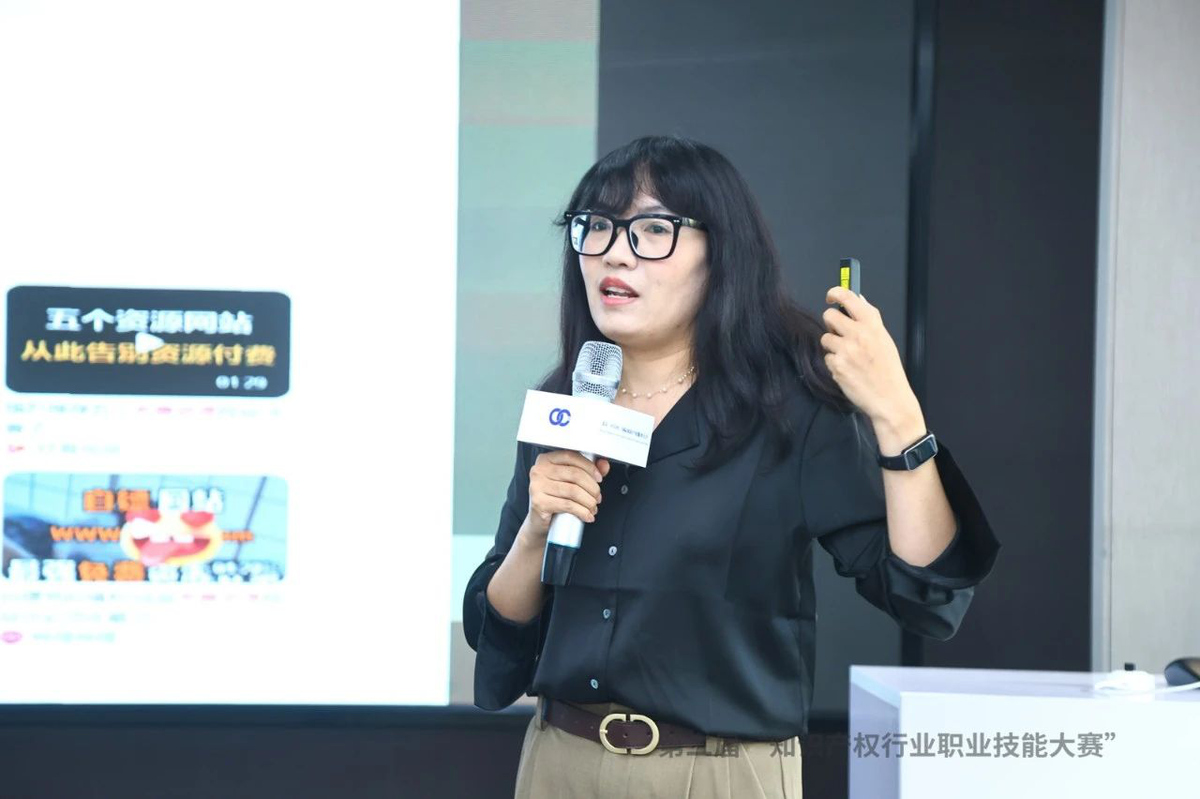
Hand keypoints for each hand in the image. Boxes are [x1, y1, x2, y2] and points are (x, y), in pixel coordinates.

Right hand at [522, 450, 610, 543]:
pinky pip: (568, 505)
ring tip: (592, 507)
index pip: (571, 456)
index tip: (599, 478)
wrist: (538, 520)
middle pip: (574, 474)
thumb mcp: (571, 481)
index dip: (589, 467)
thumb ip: (588, 471)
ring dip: (589, 501)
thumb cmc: (555, 498)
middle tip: (597, 497)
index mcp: (546, 459)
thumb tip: (604, 465)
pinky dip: (582, 511)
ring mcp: (537, 486)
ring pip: (573, 491)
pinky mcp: (539, 502)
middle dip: (592, 487)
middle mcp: (539, 470)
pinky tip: (587, 515)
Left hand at [820, 286, 921, 428]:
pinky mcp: (837, 365)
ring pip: (825, 338)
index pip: (849, 297)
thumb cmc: (888, 371)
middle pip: (829, 315)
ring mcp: (846, 350)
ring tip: (848, 357)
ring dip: (833, 346)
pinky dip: (835, 364)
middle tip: (839, 333)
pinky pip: (827, 358)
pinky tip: (848, 370)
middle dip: (831, 324)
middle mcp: (858, 334)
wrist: (890, 399)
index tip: (831, 296)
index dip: (836, 293)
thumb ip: (870, 320)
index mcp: (872, 325)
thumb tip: (858, 300)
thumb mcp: (884, 340)